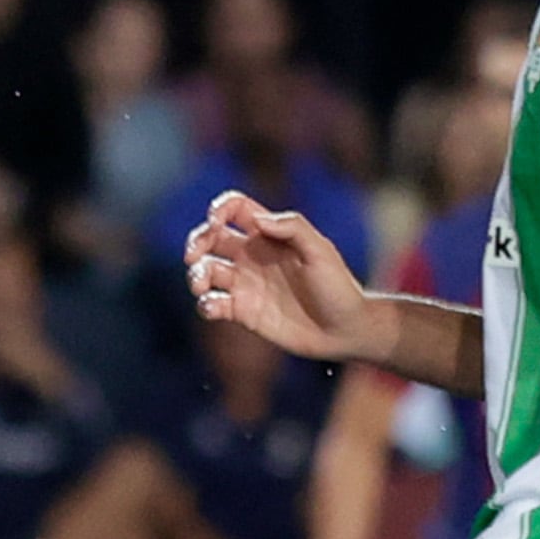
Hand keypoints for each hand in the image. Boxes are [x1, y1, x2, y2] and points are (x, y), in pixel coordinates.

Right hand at [185, 191, 378, 360]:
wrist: (345, 330)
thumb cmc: (337, 287)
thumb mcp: (320, 251)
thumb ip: (293, 228)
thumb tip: (258, 220)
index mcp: (270, 235)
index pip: (235, 209)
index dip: (220, 208)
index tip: (217, 221)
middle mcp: (253, 256)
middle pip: (210, 237)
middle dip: (195, 240)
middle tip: (194, 255)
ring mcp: (246, 284)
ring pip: (205, 270)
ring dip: (195, 274)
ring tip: (203, 285)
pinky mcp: (243, 312)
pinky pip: (212, 304)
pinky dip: (205, 304)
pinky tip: (216, 307)